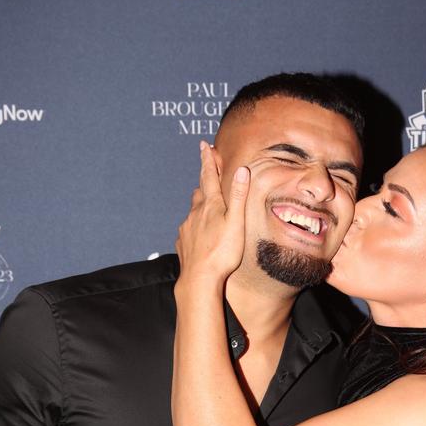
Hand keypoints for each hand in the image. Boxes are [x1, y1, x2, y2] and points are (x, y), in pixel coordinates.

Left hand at [175, 142, 249, 288]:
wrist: (199, 279)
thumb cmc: (222, 252)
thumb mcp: (236, 222)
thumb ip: (238, 196)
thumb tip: (241, 170)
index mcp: (210, 205)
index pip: (208, 176)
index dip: (207, 160)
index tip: (204, 146)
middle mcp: (195, 213)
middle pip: (199, 191)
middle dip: (203, 179)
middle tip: (206, 170)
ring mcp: (187, 228)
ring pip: (193, 210)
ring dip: (199, 203)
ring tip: (205, 202)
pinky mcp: (183, 242)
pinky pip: (188, 228)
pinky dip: (194, 225)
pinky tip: (198, 232)